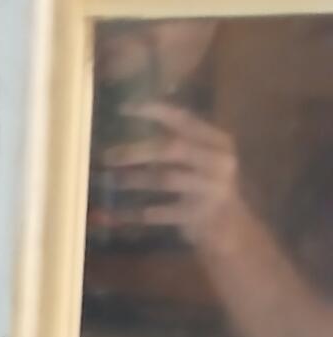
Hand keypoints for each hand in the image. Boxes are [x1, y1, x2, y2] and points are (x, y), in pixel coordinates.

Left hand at [96, 101, 260, 247]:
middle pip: (172, 149)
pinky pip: (159, 213)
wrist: (229, 227)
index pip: (185, 119)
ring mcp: (210, 189)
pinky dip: (136, 214)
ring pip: (165, 179)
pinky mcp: (197, 215)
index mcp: (218, 142)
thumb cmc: (206, 186)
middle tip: (107, 155)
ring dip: (133, 179)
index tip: (123, 108)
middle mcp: (218, 162)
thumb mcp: (200, 159)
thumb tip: (129, 124)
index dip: (154, 111)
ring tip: (110, 179)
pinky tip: (116, 214)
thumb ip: (176, 141)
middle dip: (136, 151)